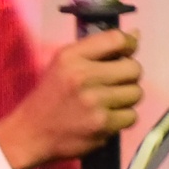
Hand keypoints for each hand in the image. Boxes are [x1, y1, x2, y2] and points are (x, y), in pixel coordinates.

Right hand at [0, 29, 144, 168]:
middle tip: (116, 83)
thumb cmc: (51, 95)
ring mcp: (94, 102)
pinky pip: (132, 116)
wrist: (32, 133)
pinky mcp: (102, 124)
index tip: (127, 53)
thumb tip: (136, 35)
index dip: (130, 44)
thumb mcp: (63, 64)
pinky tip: (107, 118)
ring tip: (109, 102)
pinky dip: (123, 118)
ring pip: (136, 93)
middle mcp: (82, 76)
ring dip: (127, 99)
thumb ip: (98, 49)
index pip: (116, 39)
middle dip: (129, 76)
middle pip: (134, 68)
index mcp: (71, 57)